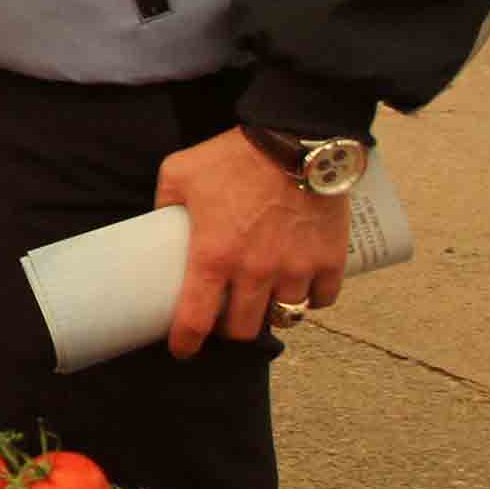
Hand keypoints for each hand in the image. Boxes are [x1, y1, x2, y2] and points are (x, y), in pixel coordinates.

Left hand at [157, 126, 352, 358]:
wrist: (294, 138)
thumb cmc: (232, 155)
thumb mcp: (178, 173)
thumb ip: (164, 203)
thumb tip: (159, 221)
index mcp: (213, 257)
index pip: (196, 319)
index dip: (186, 342)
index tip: (182, 350)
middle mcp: (255, 272)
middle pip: (244, 329)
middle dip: (231, 329)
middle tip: (226, 315)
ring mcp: (296, 269)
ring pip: (284, 317)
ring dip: (272, 313)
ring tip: (264, 300)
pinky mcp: (330, 260)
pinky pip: (323, 300)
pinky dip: (312, 300)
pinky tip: (301, 288)